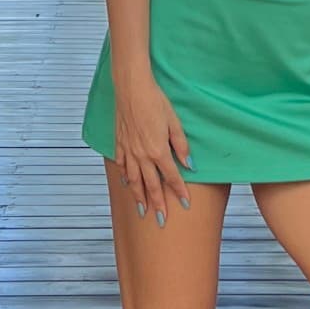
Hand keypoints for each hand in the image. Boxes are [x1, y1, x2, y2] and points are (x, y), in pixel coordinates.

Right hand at [114, 78, 193, 223]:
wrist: (132, 88)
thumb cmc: (155, 102)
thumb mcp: (174, 122)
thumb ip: (181, 146)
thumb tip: (189, 165)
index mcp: (158, 151)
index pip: (172, 177)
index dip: (179, 192)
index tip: (185, 204)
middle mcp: (142, 155)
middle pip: (151, 185)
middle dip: (158, 204)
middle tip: (161, 220)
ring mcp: (129, 151)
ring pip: (134, 180)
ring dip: (139, 197)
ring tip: (142, 210)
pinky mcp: (120, 143)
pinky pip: (123, 165)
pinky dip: (125, 177)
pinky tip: (127, 184)